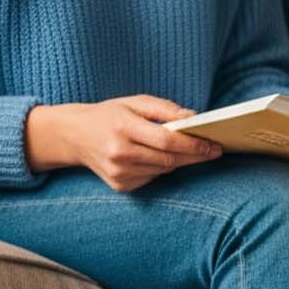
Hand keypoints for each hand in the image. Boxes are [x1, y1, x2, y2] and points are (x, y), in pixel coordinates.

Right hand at [23, 97, 221, 192]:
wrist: (73, 135)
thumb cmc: (108, 115)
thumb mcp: (134, 102)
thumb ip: (164, 109)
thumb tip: (193, 117)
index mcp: (123, 128)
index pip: (167, 140)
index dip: (194, 144)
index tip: (213, 144)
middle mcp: (120, 153)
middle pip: (169, 158)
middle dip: (195, 155)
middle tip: (214, 150)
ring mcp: (119, 172)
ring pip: (164, 170)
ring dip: (179, 160)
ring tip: (191, 150)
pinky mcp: (120, 185)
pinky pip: (152, 177)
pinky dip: (161, 168)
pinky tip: (158, 157)